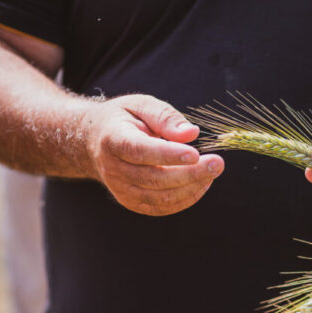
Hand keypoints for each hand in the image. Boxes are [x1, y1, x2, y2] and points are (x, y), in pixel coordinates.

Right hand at [84, 95, 223, 215]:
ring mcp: (121, 189)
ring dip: (192, 188)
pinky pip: (161, 207)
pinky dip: (185, 198)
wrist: (94, 142)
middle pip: (155, 179)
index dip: (169, 155)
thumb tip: (191, 133)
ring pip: (161, 198)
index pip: (142, 152)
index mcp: (113, 140)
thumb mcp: (141, 105)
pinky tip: (201, 184)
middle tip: (218, 163)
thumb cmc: (123, 119)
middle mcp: (114, 169)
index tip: (196, 153)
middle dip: (191, 173)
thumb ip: (165, 116)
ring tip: (212, 172)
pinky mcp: (131, 202)